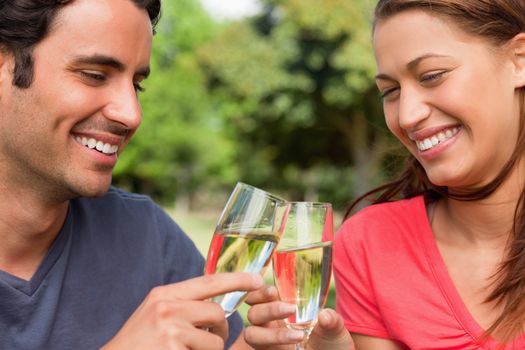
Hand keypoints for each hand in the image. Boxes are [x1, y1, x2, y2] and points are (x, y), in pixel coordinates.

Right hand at [101, 272, 263, 349]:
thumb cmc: (138, 343)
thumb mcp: (155, 313)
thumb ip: (182, 304)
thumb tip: (216, 304)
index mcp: (164, 295)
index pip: (209, 281)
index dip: (237, 279)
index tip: (258, 280)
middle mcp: (167, 307)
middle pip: (217, 312)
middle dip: (220, 327)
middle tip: (208, 337)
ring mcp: (170, 330)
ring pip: (215, 339)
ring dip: (208, 349)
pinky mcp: (174, 349)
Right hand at [243, 286, 353, 349]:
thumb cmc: (331, 343)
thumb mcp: (335, 329)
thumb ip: (331, 320)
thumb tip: (325, 315)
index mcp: (279, 309)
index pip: (257, 296)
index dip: (259, 292)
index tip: (273, 291)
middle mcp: (270, 324)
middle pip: (253, 313)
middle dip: (269, 309)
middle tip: (291, 309)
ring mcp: (268, 342)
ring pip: (252, 334)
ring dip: (272, 333)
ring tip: (299, 335)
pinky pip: (260, 349)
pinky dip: (274, 343)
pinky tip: (295, 341)